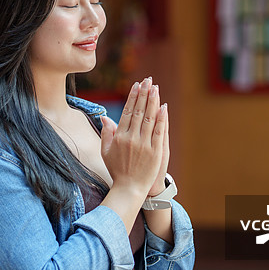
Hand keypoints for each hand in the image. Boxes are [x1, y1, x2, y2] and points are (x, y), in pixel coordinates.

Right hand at [100, 78, 165, 197]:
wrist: (129, 189)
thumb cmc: (117, 170)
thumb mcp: (106, 151)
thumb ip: (106, 133)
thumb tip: (104, 116)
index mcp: (119, 137)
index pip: (127, 112)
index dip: (133, 97)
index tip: (137, 85)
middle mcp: (131, 138)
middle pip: (139, 112)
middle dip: (144, 94)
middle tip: (148, 80)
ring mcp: (144, 145)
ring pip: (149, 118)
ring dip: (153, 102)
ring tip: (155, 88)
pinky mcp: (155, 151)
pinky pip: (159, 131)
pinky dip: (162, 118)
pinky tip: (163, 107)